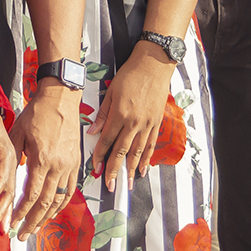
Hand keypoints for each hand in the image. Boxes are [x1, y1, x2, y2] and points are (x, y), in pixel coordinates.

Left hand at [0, 108, 15, 232]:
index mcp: (7, 153)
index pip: (2, 177)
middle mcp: (13, 163)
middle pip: (9, 190)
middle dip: (1, 210)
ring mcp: (13, 168)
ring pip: (12, 194)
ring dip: (7, 213)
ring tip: (2, 231)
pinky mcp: (9, 172)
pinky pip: (11, 192)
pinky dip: (10, 208)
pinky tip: (8, 221)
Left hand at [7, 82, 82, 239]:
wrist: (60, 98)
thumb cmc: (37, 113)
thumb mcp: (18, 134)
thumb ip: (13, 159)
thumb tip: (5, 180)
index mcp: (42, 159)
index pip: (31, 195)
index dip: (21, 212)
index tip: (12, 223)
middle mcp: (59, 165)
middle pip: (46, 203)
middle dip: (33, 221)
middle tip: (22, 235)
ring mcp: (70, 165)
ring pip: (60, 200)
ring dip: (48, 217)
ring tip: (36, 228)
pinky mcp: (77, 163)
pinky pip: (70, 190)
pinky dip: (62, 204)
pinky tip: (53, 212)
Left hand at [87, 48, 174, 191]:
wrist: (154, 64)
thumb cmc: (130, 74)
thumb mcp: (112, 91)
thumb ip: (103, 113)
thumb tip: (93, 132)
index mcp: (120, 114)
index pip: (107, 141)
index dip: (100, 156)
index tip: (95, 169)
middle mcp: (134, 122)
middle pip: (121, 151)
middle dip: (114, 170)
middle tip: (110, 186)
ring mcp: (147, 124)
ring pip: (137, 152)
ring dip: (131, 169)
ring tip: (126, 184)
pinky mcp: (157, 122)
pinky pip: (151, 145)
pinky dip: (146, 159)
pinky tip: (142, 169)